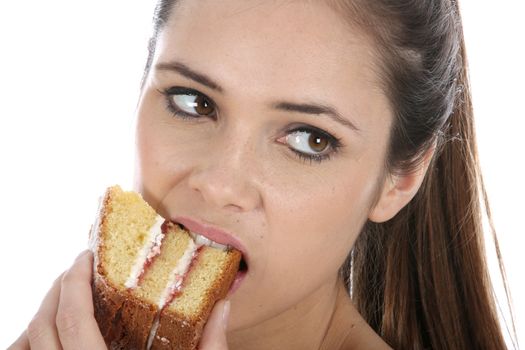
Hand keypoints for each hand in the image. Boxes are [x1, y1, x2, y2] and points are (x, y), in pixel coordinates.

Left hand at [8, 250, 230, 349]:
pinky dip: (36, 343)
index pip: (72, 321)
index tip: (84, 258)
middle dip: (55, 290)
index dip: (73, 284)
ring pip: (28, 347)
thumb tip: (222, 306)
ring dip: (42, 314)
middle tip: (77, 269)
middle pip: (41, 328)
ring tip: (66, 295)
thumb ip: (210, 349)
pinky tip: (58, 333)